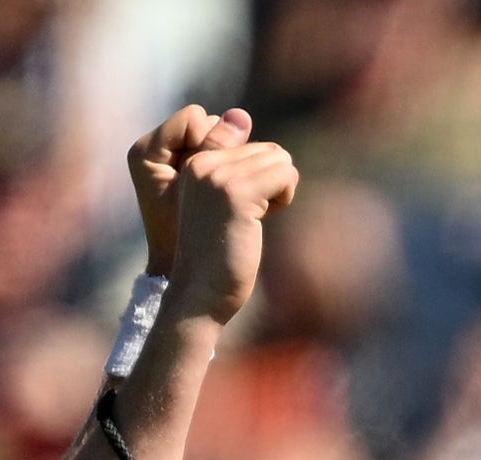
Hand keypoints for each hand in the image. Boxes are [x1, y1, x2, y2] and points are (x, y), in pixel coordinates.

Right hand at [147, 108, 299, 324]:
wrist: (198, 292)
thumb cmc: (217, 257)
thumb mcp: (223, 206)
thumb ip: (240, 176)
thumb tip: (280, 155)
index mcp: (195, 162)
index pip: (251, 147)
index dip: (260, 179)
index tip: (241, 208)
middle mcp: (202, 162)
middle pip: (270, 151)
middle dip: (271, 184)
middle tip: (250, 217)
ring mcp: (218, 175)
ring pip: (280, 160)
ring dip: (278, 191)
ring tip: (253, 219)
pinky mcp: (237, 193)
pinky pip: (285, 175)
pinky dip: (284, 198)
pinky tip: (262, 220)